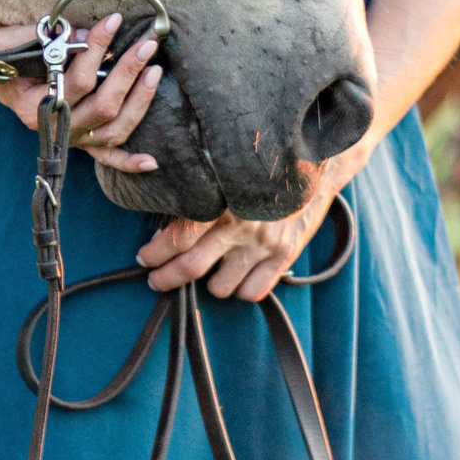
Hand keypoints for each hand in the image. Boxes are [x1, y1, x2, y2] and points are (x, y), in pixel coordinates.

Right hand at [0, 13, 161, 176]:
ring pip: (112, 131)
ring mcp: (70, 138)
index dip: (98, 49)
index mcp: (35, 105)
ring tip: (154, 72)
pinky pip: (106, 156)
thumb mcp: (24, 42)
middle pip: (102, 107)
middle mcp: (55, 128)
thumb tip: (90, 34)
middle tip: (146, 46)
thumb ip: (54, 40)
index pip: (77, 80)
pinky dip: (128, 160)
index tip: (114, 21)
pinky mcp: (81, 143)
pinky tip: (151, 162)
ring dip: (139, 102)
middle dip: (128, 73)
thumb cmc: (11, 53)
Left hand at [136, 161, 350, 302]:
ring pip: (219, 287)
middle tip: (155, 279)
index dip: (155, 254)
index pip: (178, 238)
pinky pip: (252, 293)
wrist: (315, 166)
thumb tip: (164, 227)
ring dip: (207, 283)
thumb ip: (199, 199)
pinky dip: (239, 289)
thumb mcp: (227, 175)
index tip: (145, 257)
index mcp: (222, 201)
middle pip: (190, 268)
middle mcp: (242, 225)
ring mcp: (264, 244)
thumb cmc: (262, 170)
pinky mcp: (284, 256)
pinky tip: (237, 275)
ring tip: (208, 270)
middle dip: (165, 279)